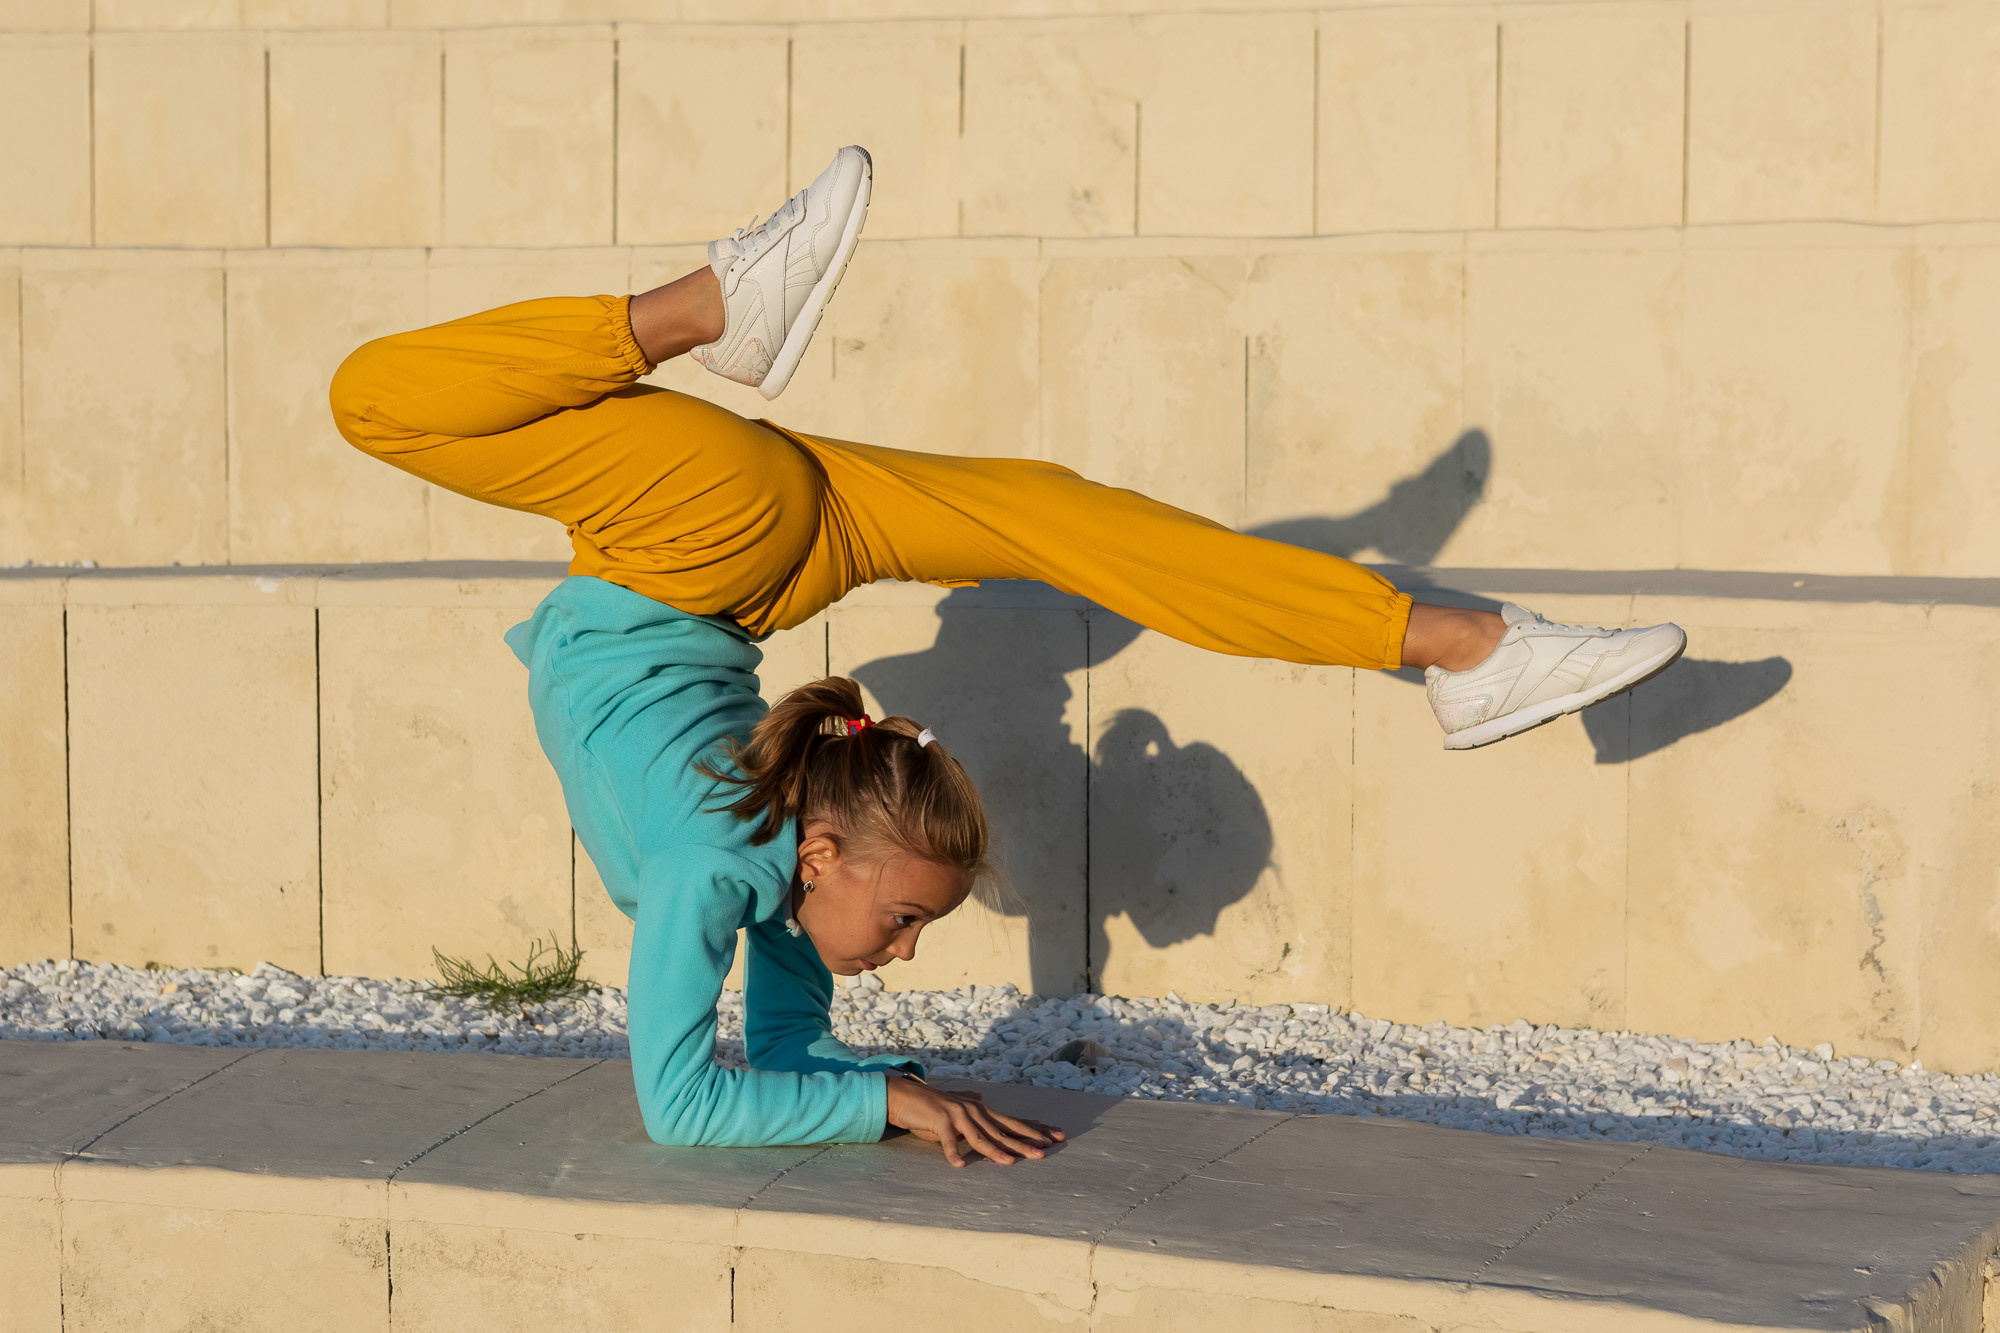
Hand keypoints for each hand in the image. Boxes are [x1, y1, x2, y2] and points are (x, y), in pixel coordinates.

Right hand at [883, 1075, 1065, 1167]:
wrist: (905, 1097)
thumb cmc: (931, 1106)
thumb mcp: (955, 1105)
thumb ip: (969, 1102)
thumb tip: (980, 1096)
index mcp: (981, 1111)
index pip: (1013, 1122)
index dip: (1034, 1130)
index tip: (1056, 1137)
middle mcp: (974, 1111)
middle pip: (1003, 1131)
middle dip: (1025, 1142)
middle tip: (1044, 1153)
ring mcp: (957, 1115)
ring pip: (980, 1137)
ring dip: (996, 1150)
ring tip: (1010, 1162)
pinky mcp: (939, 1122)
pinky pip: (948, 1141)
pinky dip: (953, 1153)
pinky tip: (960, 1165)